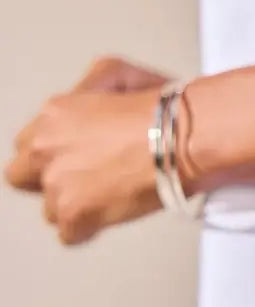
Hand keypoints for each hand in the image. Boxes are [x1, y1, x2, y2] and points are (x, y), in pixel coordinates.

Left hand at [5, 57, 170, 244]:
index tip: (72, 159)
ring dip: (73, 206)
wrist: (182, 138)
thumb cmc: (160, 110)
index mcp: (52, 116)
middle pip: (22, 177)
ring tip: (104, 199)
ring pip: (49, 209)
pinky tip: (106, 217)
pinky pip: (69, 235)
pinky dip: (88, 230)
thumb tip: (90, 100)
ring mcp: (57, 183)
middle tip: (78, 182)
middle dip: (48, 180)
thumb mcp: (114, 71)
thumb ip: (88, 88)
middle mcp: (45, 148)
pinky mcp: (75, 212)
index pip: (27, 145)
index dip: (52, 154)